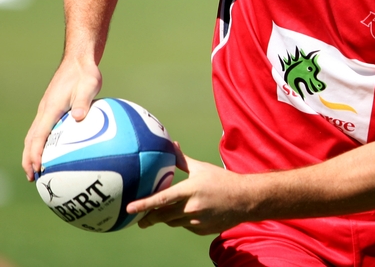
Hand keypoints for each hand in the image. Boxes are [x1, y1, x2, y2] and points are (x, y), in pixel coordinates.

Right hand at [22, 58, 101, 180]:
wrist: (78, 61)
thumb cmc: (86, 73)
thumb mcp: (90, 85)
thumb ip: (83, 102)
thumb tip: (79, 117)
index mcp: (51, 108)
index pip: (39, 135)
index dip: (36, 153)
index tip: (37, 168)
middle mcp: (44, 110)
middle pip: (30, 139)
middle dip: (29, 159)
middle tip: (33, 177)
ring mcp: (46, 110)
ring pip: (34, 135)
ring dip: (33, 153)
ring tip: (38, 170)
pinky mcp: (52, 109)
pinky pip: (43, 130)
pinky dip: (42, 143)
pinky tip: (55, 151)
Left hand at [127, 144, 244, 235]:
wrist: (244, 199)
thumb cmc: (222, 180)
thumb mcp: (202, 168)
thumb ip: (183, 160)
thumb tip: (171, 144)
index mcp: (190, 190)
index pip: (161, 199)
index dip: (144, 204)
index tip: (129, 208)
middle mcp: (191, 208)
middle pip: (162, 216)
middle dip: (148, 218)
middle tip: (139, 219)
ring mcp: (196, 222)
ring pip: (173, 222)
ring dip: (167, 218)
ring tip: (165, 211)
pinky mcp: (201, 231)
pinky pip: (185, 227)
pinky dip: (183, 221)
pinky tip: (190, 213)